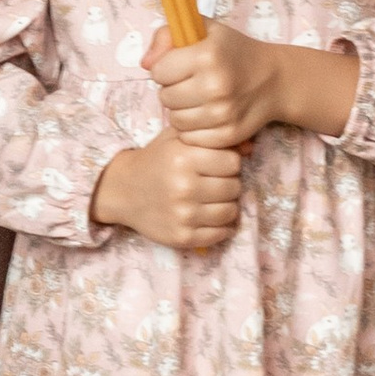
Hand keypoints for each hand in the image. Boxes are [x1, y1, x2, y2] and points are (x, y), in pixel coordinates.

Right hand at [92, 129, 242, 254]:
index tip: (215, 164)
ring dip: (226, 205)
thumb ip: (212, 138)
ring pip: (231, 212)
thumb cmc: (156, 159)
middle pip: (234, 187)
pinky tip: (209, 216)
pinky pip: (221, 234)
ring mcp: (184, 215)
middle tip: (213, 182)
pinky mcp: (183, 237)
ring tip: (212, 199)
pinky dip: (221, 226)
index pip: (233, 162)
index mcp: (183, 158)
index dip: (227, 162)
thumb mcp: (178, 139)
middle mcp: (184, 187)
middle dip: (228, 183)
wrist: (123, 190)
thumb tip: (251, 147)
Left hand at [147, 24, 361, 150]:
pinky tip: (205, 115)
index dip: (166, 67)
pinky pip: (190, 137)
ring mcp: (223, 114)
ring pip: (175, 119)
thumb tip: (145, 64)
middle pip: (165, 97)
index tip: (181, 65)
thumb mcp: (204, 30)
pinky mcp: (228, 135)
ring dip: (181, 110)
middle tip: (191, 83)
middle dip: (172, 89)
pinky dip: (193, 129)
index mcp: (207, 56)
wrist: (274, 80)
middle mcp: (215, 86)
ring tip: (198, 98)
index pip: (158, 71)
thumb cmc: (233, 52)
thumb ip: (167, 36)